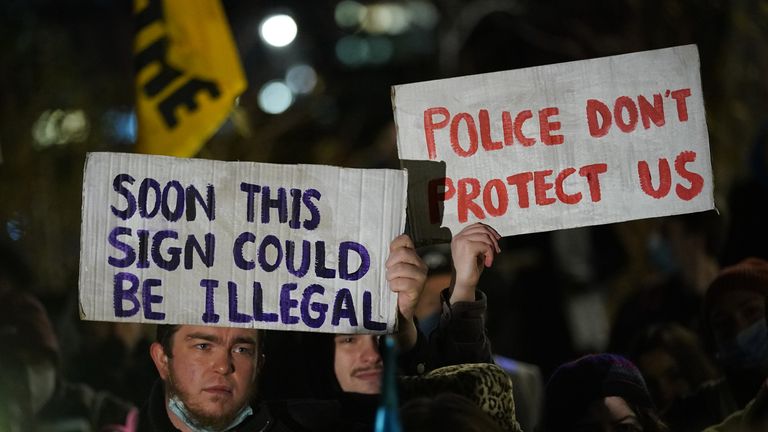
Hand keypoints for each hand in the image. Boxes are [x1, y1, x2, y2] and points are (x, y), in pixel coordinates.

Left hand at [386, 234, 426, 349]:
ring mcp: (421, 276)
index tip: (388, 258)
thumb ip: (390, 256)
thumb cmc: (392, 287)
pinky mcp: (417, 288)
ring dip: (391, 277)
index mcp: (413, 256)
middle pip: (402, 253)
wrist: (399, 311)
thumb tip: (377, 243)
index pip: (405, 239)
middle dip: (390, 263)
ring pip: (400, 268)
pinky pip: (401, 282)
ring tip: (391, 282)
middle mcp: (420, 264)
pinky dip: (394, 286)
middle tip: (388, 273)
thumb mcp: (390, 268)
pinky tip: (394, 290)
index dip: (394, 247)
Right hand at [450, 223, 500, 302]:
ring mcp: (462, 241)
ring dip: (492, 248)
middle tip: (497, 250)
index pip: (476, 226)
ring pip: (485, 237)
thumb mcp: (475, 251)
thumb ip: (480, 241)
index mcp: (458, 237)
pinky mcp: (468, 247)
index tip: (497, 239)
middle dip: (493, 239)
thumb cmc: (471, 268)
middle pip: (482, 229)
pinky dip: (490, 254)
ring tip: (491, 257)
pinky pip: (486, 246)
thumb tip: (495, 235)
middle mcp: (458, 238)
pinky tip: (488, 263)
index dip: (489, 230)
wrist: (464, 281)